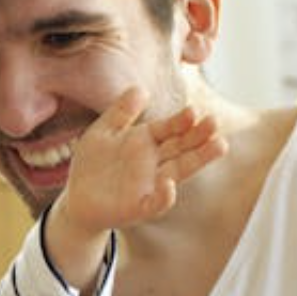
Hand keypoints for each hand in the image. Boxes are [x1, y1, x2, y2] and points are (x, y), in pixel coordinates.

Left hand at [58, 86, 226, 234]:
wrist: (77, 199)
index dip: (181, 121)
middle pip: (183, 147)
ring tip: (219, 145)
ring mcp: (151, 185)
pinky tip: (169, 184)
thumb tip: (140, 88)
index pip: (170, 128)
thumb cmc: (94, 164)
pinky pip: (157, 202)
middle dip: (200, 135)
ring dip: (199, 159)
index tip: (193, 111)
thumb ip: (121, 112)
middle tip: (215, 122)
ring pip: (180, 171)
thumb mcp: (103, 131)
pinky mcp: (140, 207)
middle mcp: (155, 162)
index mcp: (147, 141)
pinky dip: (165, 195)